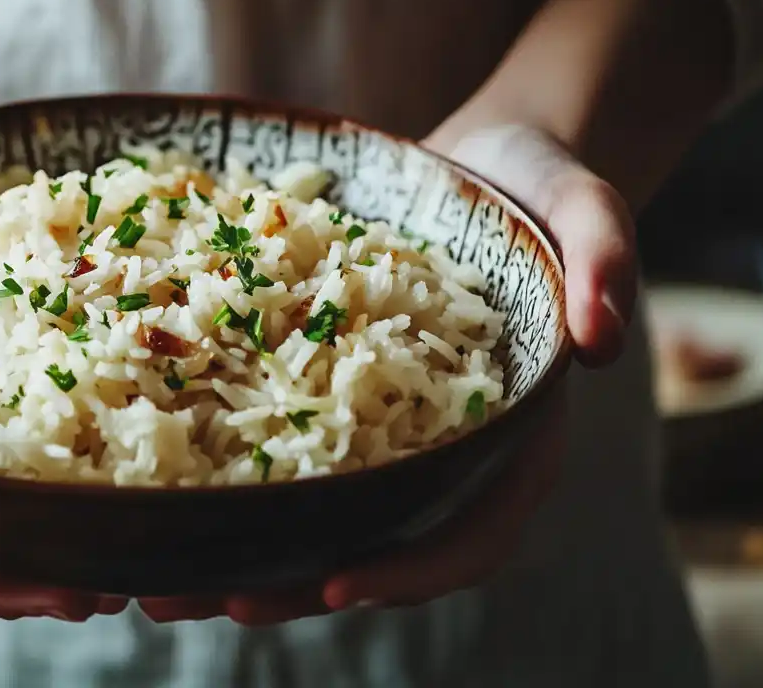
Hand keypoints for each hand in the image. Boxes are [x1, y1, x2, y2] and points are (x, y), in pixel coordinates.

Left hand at [142, 124, 631, 623]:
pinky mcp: (334, 397)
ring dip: (243, 555)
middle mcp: (446, 451)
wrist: (480, 160)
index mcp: (513, 436)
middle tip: (210, 602)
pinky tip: (156, 493)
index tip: (338, 584)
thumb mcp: (588, 205)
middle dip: (295, 585)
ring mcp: (387, 431)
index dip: (410, 568)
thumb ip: (606, 260)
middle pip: (375, 546)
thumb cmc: (539, 186)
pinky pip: (279, 455)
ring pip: (316, 518)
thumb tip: (602, 338)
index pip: (474, 531)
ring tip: (156, 583)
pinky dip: (224, 483)